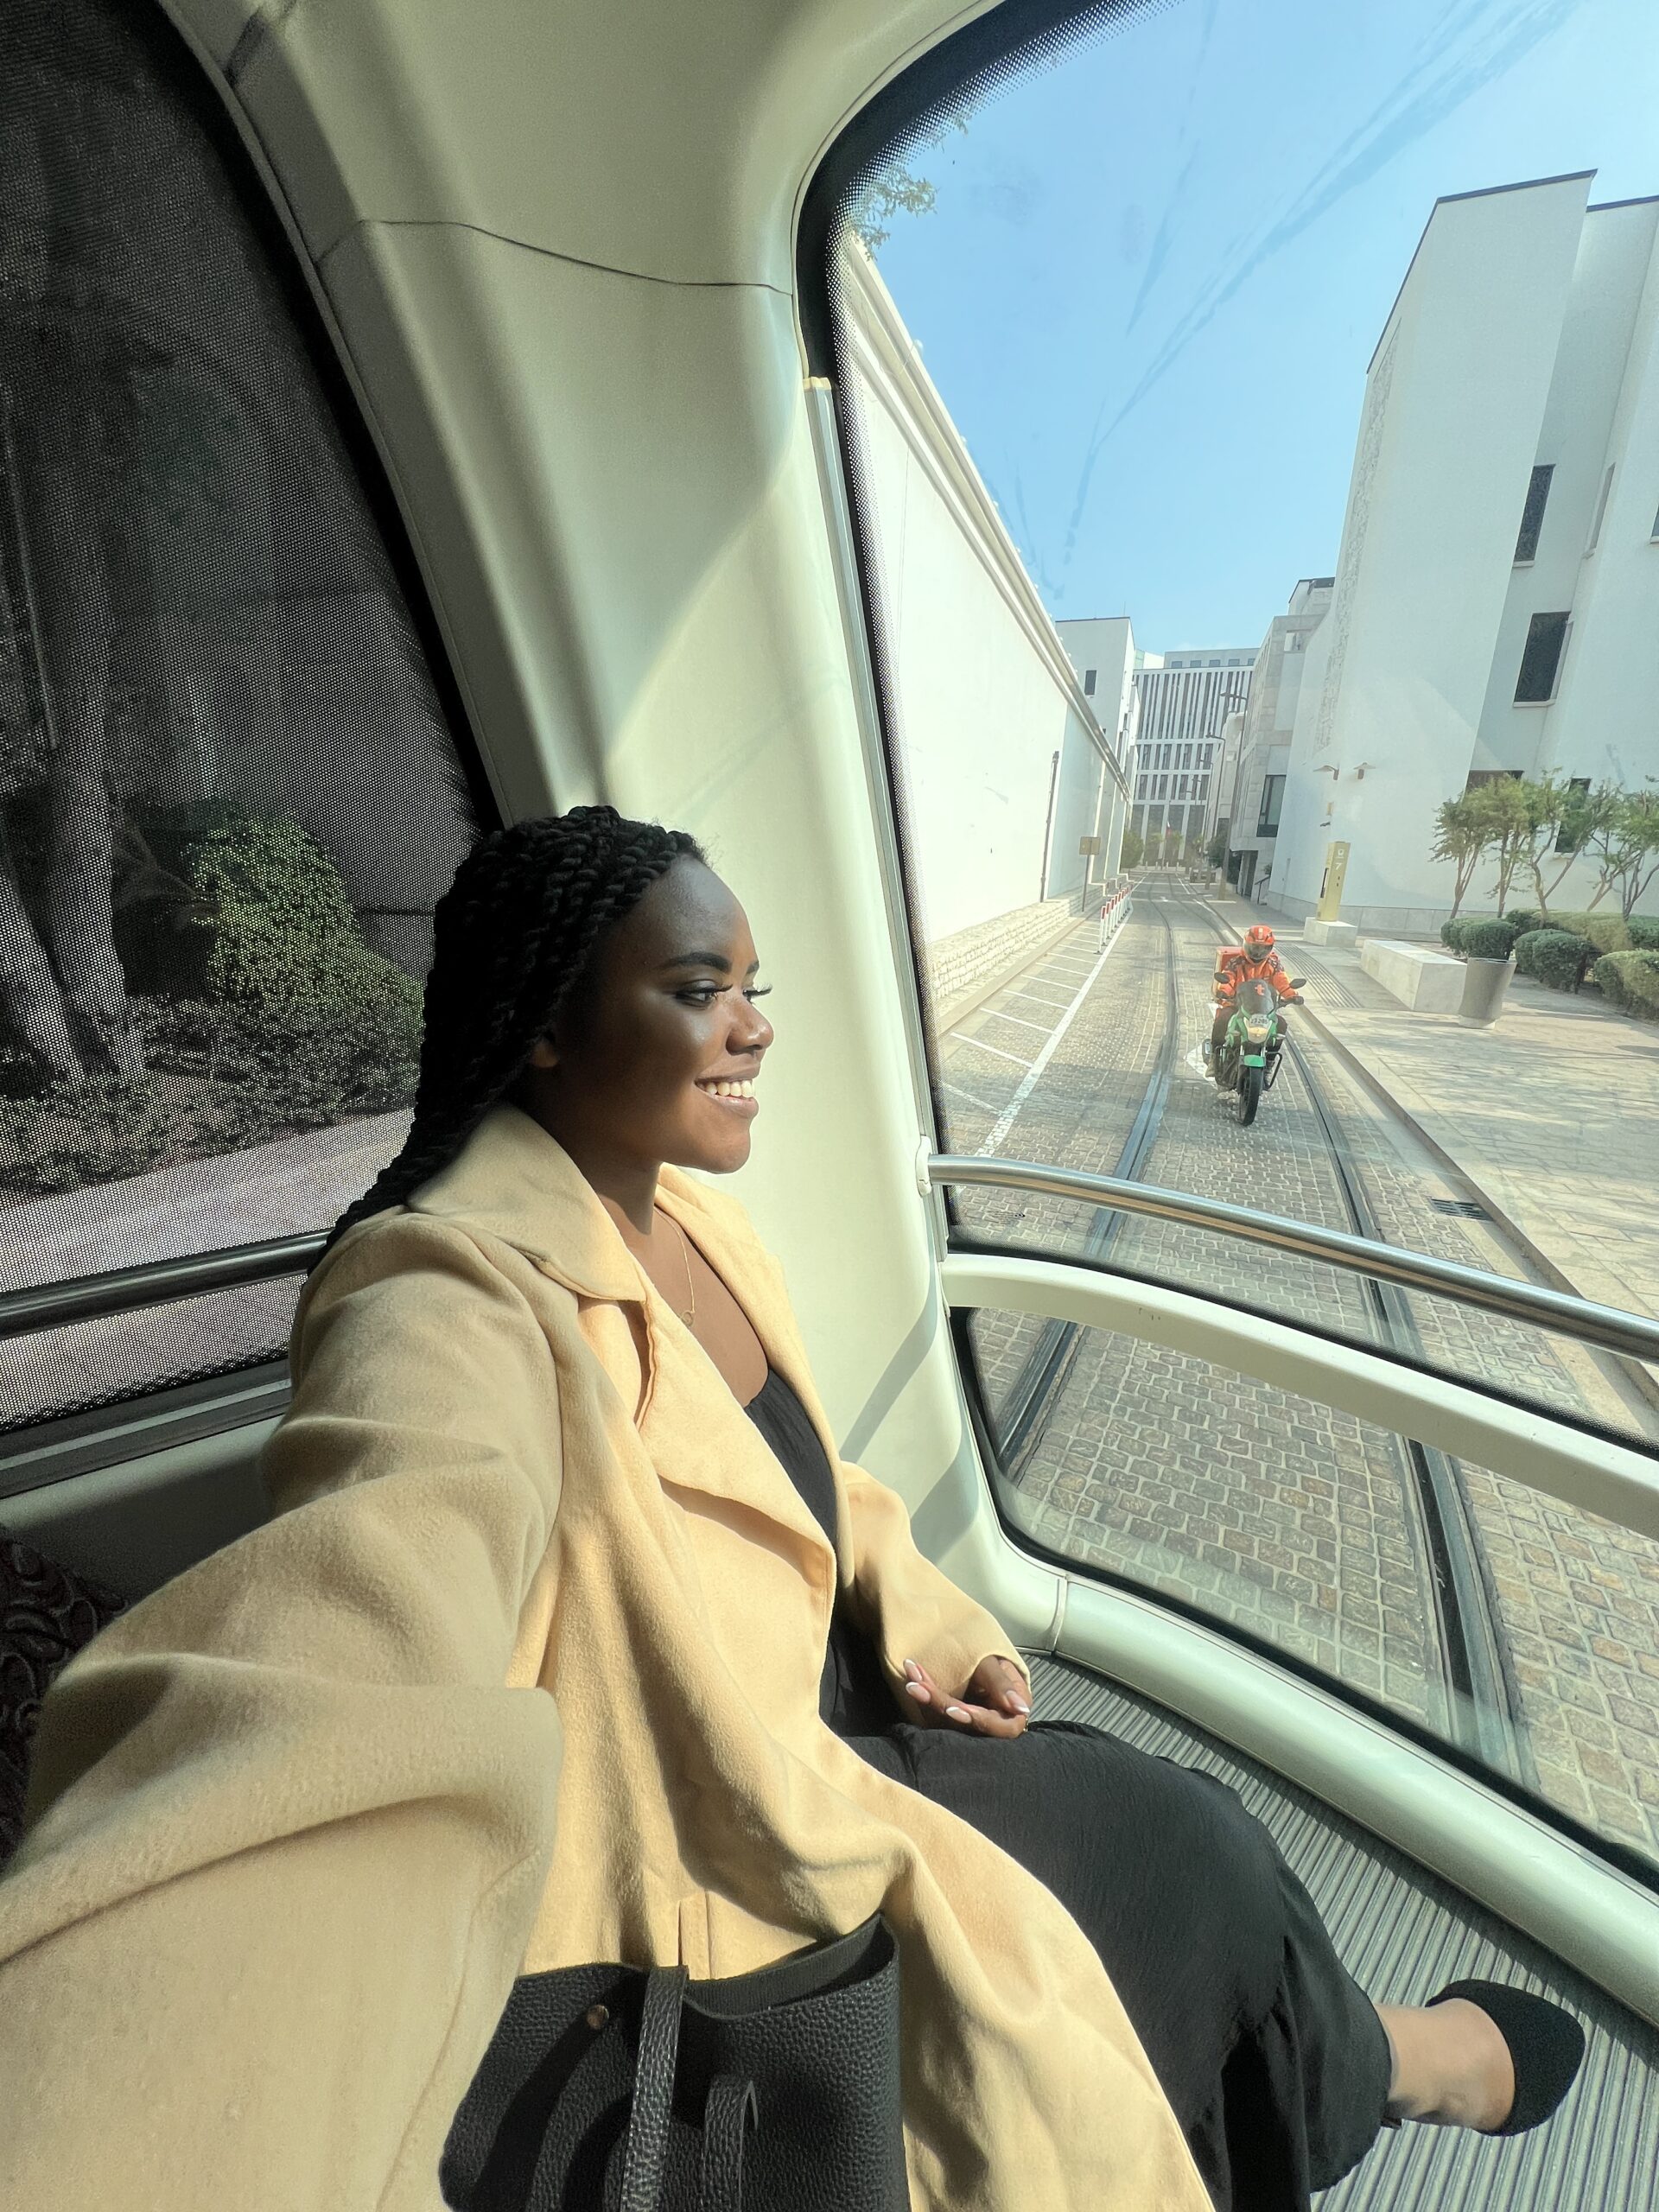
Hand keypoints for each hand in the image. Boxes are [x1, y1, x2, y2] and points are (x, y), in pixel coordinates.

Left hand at [900, 1656, 1030, 1737]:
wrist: (972, 1652)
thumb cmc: (989, 1656)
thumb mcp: (995, 1665)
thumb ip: (1003, 1685)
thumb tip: (1021, 1709)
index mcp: (1011, 1712)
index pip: (1001, 1727)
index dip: (980, 1720)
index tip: (955, 1709)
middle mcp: (991, 1723)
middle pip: (968, 1725)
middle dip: (941, 1703)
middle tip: (918, 1685)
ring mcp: (970, 1724)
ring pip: (948, 1721)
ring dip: (927, 1699)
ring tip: (911, 1678)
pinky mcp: (951, 1721)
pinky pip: (936, 1715)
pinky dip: (923, 1697)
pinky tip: (912, 1679)